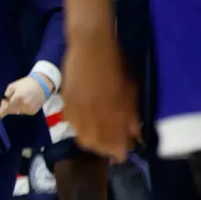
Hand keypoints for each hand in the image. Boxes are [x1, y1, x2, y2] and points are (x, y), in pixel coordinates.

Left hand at [0, 75, 46, 117]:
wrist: (42, 85)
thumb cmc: (25, 84)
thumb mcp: (12, 86)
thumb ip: (6, 95)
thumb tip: (3, 103)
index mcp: (18, 98)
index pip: (6, 109)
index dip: (0, 113)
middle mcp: (23, 106)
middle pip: (10, 111)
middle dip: (8, 107)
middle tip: (9, 100)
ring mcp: (29, 110)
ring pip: (16, 112)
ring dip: (15, 108)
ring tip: (19, 99)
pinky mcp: (33, 112)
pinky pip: (23, 112)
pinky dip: (21, 108)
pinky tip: (25, 102)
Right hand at [61, 25, 140, 159]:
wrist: (90, 46)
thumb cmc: (115, 64)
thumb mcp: (130, 89)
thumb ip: (131, 112)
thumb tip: (134, 133)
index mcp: (112, 112)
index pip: (115, 142)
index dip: (119, 150)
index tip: (123, 153)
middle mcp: (93, 114)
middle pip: (96, 142)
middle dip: (104, 148)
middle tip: (111, 147)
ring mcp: (77, 109)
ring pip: (82, 135)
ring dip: (91, 141)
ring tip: (98, 138)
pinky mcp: (66, 102)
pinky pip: (72, 123)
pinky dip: (79, 128)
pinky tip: (84, 124)